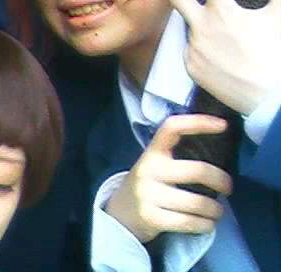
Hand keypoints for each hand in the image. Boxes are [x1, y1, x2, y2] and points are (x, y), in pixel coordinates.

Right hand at [106, 115, 230, 242]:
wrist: (120, 213)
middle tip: (228, 187)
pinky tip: (208, 223)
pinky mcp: (151, 218)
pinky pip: (188, 222)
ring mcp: (149, 194)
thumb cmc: (148, 185)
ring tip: (217, 211)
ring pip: (196, 202)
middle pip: (196, 170)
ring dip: (215, 209)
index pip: (172, 128)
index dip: (197, 123)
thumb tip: (217, 150)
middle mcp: (149, 169)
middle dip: (220, 180)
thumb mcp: (155, 164)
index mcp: (153, 152)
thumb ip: (177, 156)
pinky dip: (205, 225)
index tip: (222, 124)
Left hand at [135, 0, 280, 114]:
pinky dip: (208, 54)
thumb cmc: (277, 54)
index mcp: (224, 10)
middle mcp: (202, 27)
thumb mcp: (279, 15)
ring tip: (236, 53)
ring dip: (209, 33)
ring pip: (195, 30)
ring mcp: (193, 49)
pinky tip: (227, 66)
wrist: (270, 100)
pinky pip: (194, 54)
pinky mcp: (190, 68)